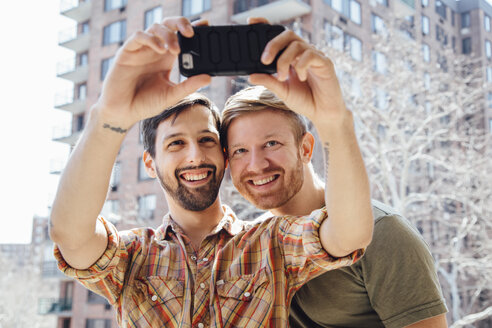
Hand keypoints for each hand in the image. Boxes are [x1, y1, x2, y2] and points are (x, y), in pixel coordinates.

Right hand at [96, 17, 211, 128]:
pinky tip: (160, 50)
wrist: (123, 112)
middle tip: (191, 33)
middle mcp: (155, 50)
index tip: (205, 24)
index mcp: (167, 58)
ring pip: (155, 28)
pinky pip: (139, 36)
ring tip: (175, 49)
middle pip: (169, 25)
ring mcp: (141, 49)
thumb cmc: (146, 103)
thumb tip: (208, 77)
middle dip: (181, 23)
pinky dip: (151, 39)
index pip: (180, 37)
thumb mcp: (171, 95)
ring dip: (168, 35)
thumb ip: (188, 86)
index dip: (192, 28)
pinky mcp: (127, 51)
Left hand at [247, 17, 347, 126]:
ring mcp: (314, 56)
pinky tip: (301, 78)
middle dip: (273, 44)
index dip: (266, 25)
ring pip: (297, 45)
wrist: (323, 113)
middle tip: (265, 61)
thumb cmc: (304, 100)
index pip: (279, 35)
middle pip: (287, 34)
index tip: (252, 22)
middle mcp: (302, 53)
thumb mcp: (281, 91)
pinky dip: (301, 65)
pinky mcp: (325, 62)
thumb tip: (250, 76)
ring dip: (284, 60)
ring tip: (282, 77)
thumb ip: (268, 82)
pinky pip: (311, 55)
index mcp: (290, 56)